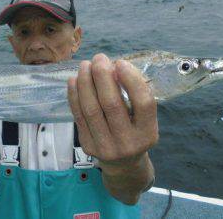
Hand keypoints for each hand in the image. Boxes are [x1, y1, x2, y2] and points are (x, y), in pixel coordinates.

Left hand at [67, 53, 158, 173]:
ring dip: (85, 82)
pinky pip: (78, 116)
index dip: (132, 80)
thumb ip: (134, 96)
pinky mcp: (88, 145)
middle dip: (103, 76)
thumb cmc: (135, 132)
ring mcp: (106, 146)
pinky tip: (74, 80)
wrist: (123, 164)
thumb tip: (112, 66)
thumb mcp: (144, 119)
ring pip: (91, 109)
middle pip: (112, 104)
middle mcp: (128, 142)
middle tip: (99, 58)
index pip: (143, 103)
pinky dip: (74, 95)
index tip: (121, 62)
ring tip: (85, 65)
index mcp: (148, 133)